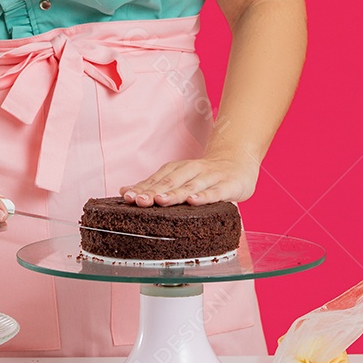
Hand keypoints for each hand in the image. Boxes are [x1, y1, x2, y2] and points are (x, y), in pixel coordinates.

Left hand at [120, 151, 258, 205]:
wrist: (238, 161)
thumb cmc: (204, 175)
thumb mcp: (178, 177)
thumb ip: (154, 185)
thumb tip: (124, 191)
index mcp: (177, 170)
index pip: (157, 180)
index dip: (141, 188)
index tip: (126, 197)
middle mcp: (191, 171)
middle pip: (170, 182)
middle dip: (153, 191)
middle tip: (138, 201)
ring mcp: (210, 177)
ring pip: (191, 186)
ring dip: (175, 194)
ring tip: (160, 201)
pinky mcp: (228, 186)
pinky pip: (215, 192)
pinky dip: (204, 197)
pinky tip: (193, 201)